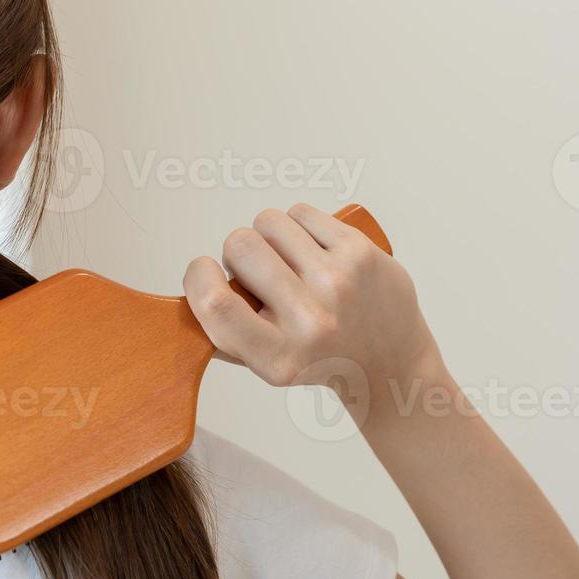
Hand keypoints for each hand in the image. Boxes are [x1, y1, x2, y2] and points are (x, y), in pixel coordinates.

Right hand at [183, 203, 440, 390]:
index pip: (214, 302)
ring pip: (268, 222)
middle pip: (239, 245)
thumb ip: (221, 334)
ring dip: (269, 236)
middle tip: (260, 273)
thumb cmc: (316, 360)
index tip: (204, 271)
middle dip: (239, 253)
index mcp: (277, 357)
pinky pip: (301, 213)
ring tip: (288, 261)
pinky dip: (298, 226)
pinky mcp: (360, 253)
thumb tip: (187, 291)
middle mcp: (310, 321)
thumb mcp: (263, 364)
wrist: (391, 365)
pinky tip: (311, 250)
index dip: (198, 275)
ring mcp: (339, 283)